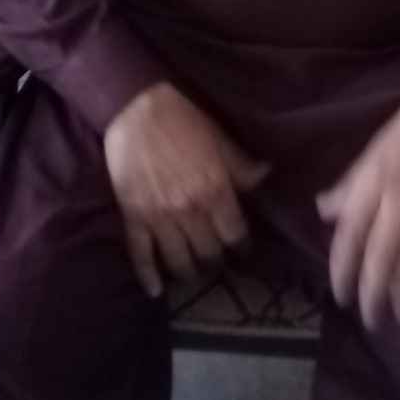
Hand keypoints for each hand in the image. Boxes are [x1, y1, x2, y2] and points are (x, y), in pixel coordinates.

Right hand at [104, 81, 269, 297]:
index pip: (235, 234)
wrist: (137, 108)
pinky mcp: (133, 217)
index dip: (241, 246)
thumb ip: (241, 165)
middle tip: (217, 260)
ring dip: (188, 271)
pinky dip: (148, 276)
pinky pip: (140, 255)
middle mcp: (190, 211)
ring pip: (178, 260)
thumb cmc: (183, 119)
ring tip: (193, 271)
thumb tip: (266, 177)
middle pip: (208, 253)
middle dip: (216, 261)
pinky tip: (156, 291)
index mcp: (216, 190)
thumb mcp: (220, 139)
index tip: (243, 250)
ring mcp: (159, 217)